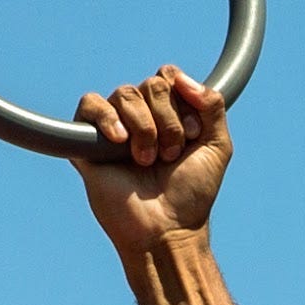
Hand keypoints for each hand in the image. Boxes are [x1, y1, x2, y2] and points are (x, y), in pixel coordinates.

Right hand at [74, 66, 230, 253]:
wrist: (166, 227)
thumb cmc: (191, 193)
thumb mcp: (217, 146)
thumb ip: (212, 105)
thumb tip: (181, 78)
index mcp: (169, 113)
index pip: (169, 77)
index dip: (184, 101)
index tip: (191, 136)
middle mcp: (141, 116)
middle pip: (151, 84)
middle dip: (168, 120)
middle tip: (169, 155)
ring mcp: (114, 128)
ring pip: (125, 93)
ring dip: (145, 128)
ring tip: (147, 160)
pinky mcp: (87, 143)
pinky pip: (89, 104)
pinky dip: (106, 117)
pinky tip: (120, 141)